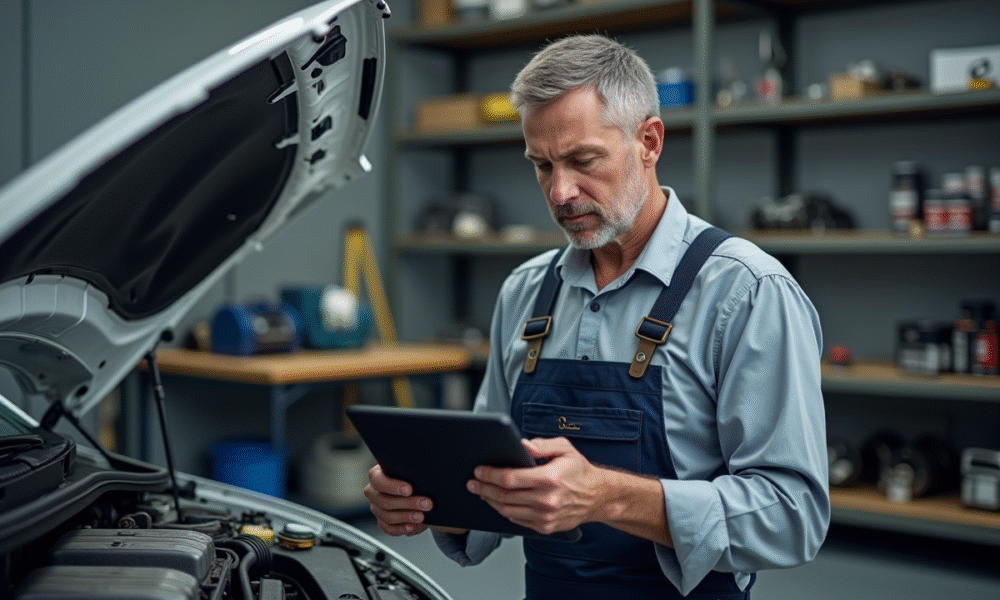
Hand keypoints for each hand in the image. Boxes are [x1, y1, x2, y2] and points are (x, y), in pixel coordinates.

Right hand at [364, 464, 434, 535]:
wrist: (420, 491)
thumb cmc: (415, 477)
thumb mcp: (413, 472)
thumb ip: (411, 473)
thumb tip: (422, 476)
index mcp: (377, 475)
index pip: (378, 481)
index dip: (392, 486)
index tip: (410, 490)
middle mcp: (374, 492)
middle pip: (385, 501)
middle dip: (408, 503)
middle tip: (427, 503)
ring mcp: (376, 508)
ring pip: (387, 516)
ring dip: (407, 516)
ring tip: (422, 516)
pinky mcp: (382, 522)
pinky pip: (388, 528)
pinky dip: (400, 529)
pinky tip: (412, 527)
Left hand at [467, 437, 604, 535]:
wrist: (598, 497)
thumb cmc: (579, 470)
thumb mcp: (564, 448)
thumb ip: (541, 445)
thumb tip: (521, 445)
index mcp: (549, 478)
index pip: (510, 479)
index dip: (490, 475)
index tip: (479, 471)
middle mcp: (546, 500)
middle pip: (504, 496)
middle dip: (484, 488)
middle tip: (472, 483)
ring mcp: (545, 516)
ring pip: (508, 511)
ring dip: (491, 501)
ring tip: (481, 492)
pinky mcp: (545, 527)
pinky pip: (517, 521)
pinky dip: (504, 511)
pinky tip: (498, 502)